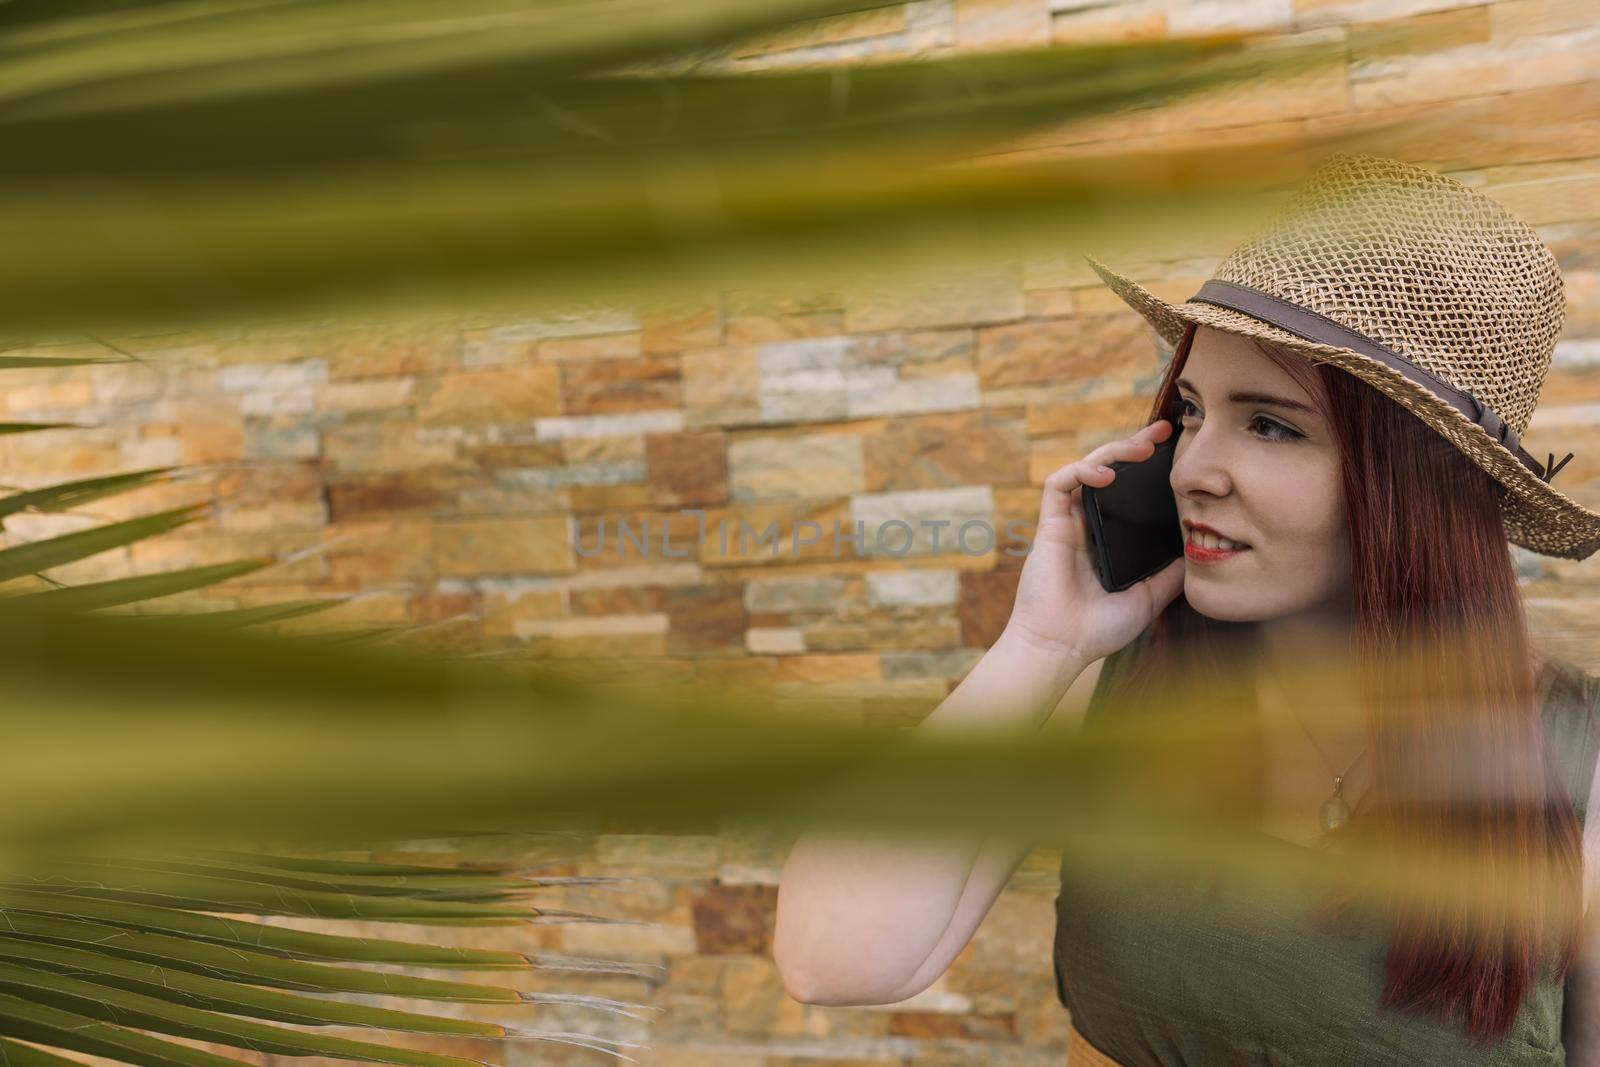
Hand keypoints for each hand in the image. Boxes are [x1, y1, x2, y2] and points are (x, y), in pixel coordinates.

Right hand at [1003, 418, 1184, 663]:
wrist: (1062, 647)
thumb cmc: (1098, 629)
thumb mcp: (1149, 597)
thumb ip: (1169, 573)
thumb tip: (1197, 551)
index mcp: (1109, 538)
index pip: (1128, 491)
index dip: (1147, 467)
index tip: (1174, 450)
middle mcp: (1088, 524)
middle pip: (1109, 470)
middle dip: (1134, 445)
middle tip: (1163, 429)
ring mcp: (1067, 522)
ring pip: (1086, 469)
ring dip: (1113, 451)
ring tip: (1142, 447)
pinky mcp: (1049, 524)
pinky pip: (1059, 484)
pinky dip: (1082, 471)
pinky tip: (1106, 474)